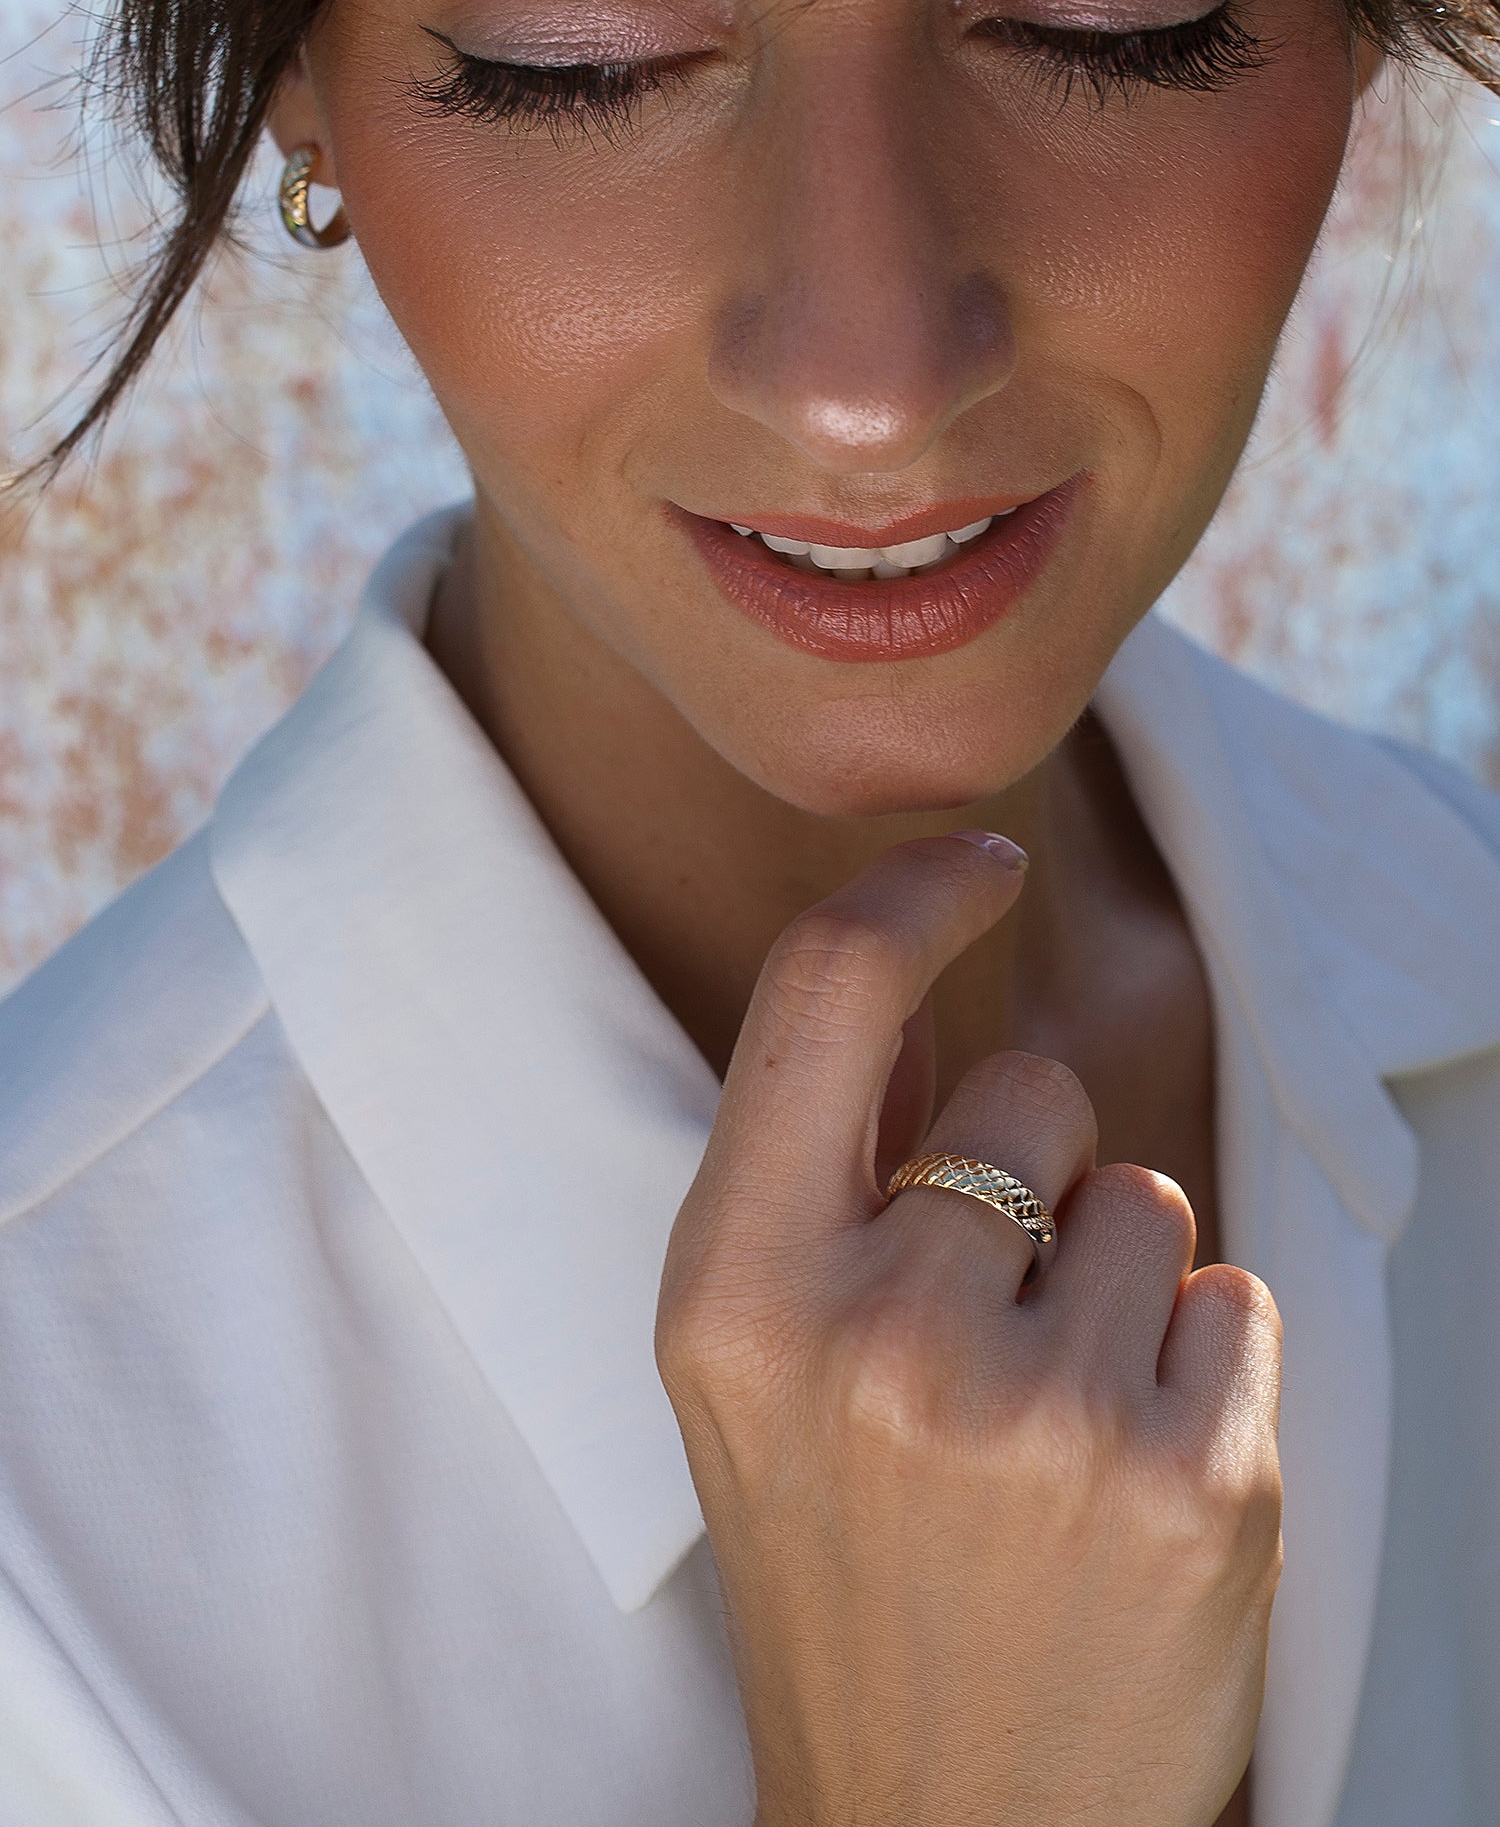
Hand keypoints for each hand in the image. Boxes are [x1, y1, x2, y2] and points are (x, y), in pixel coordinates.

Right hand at [656, 833, 1281, 1826]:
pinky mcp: (1199, 1481)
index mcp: (734, 1294)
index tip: (978, 862)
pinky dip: (1197, 1361)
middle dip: (1027, 1175)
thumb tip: (924, 996)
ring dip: (1116, 1277)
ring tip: (1051, 1425)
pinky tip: (1130, 1477)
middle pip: (1031, 1091)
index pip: (825, 991)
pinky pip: (1233, 1289)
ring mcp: (1046, 1415)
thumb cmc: (844, 1570)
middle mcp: (879, 1339)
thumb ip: (823, 1175)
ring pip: (1146, 1189)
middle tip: (982, 1334)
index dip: (912, 891)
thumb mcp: (756, 1371)